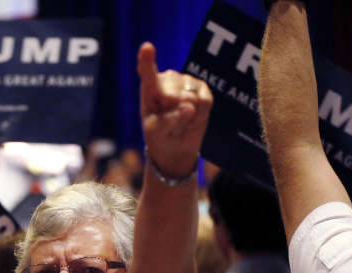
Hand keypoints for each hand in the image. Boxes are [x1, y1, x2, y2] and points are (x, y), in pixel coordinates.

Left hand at [138, 42, 211, 177]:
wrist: (176, 145)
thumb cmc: (160, 135)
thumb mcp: (156, 132)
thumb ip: (169, 120)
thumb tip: (189, 106)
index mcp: (149, 88)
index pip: (147, 73)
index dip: (147, 60)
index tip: (146, 47)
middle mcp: (167, 79)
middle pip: (172, 95)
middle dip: (173, 113)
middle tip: (170, 122)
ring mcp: (186, 81)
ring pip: (189, 100)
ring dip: (187, 117)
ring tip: (181, 120)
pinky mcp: (203, 89)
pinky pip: (205, 102)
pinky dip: (200, 115)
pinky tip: (193, 117)